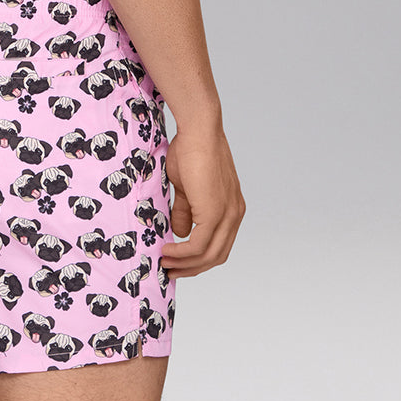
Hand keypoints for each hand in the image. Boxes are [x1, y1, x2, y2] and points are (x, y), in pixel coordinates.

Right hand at [160, 127, 244, 278]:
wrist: (198, 130)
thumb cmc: (191, 150)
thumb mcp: (186, 187)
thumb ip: (185, 210)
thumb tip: (180, 232)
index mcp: (231, 208)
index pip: (219, 244)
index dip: (199, 258)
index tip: (178, 261)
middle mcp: (235, 214)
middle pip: (216, 256)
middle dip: (192, 268)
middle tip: (170, 270)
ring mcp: (228, 214)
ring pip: (209, 254)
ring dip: (186, 264)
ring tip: (165, 262)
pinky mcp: (215, 212)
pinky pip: (199, 244)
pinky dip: (182, 253)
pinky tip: (167, 250)